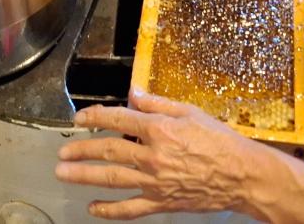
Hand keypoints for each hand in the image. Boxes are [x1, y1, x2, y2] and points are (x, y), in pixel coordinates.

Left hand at [55, 89, 273, 219]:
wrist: (241, 175)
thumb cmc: (219, 139)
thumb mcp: (189, 111)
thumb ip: (157, 103)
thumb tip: (133, 93)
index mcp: (158, 128)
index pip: (117, 120)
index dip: (94, 117)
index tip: (78, 119)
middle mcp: (151, 155)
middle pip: (108, 151)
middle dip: (81, 150)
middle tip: (62, 152)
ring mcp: (154, 182)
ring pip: (112, 179)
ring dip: (84, 176)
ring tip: (63, 173)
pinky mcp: (161, 202)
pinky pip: (130, 209)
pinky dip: (109, 210)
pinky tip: (93, 208)